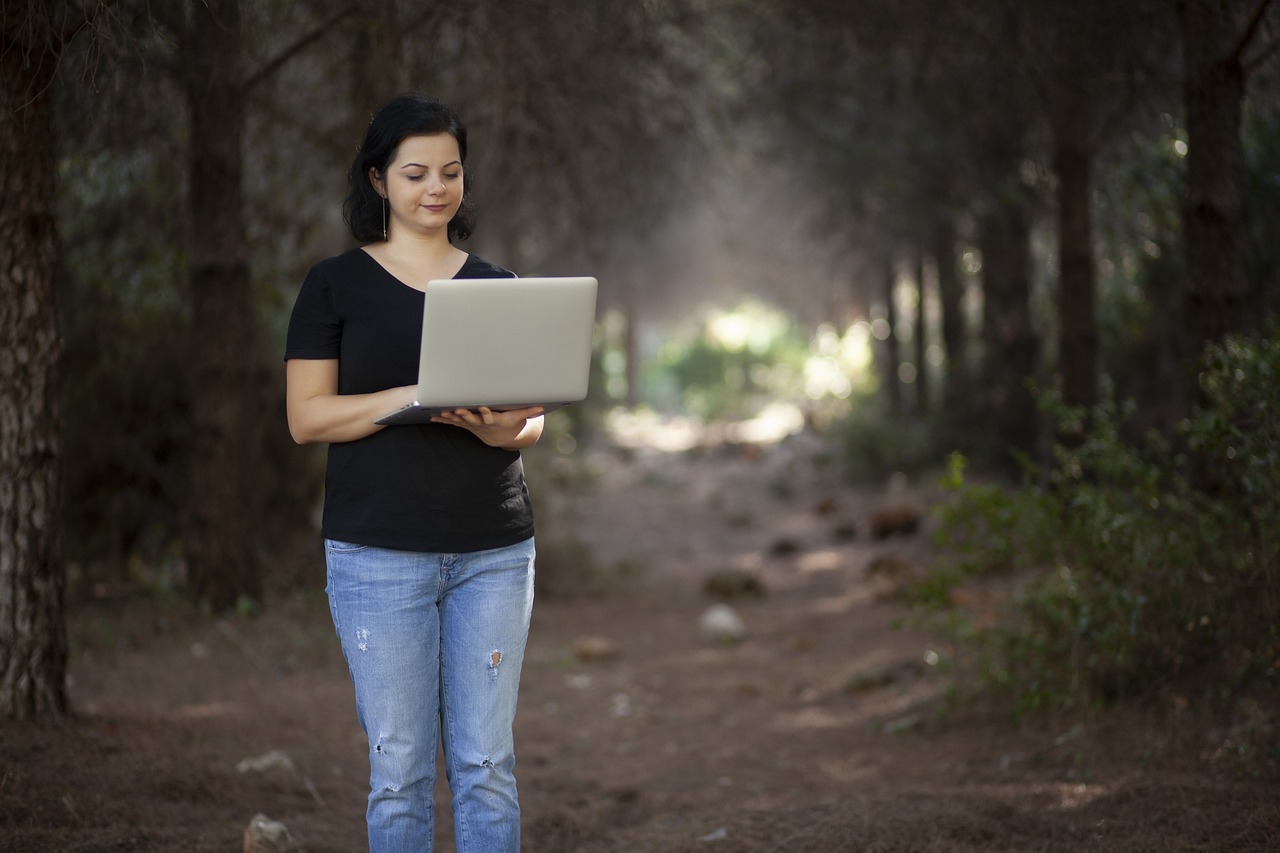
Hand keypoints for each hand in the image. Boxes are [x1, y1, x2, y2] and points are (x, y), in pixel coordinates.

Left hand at [430, 405, 544, 448]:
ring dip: (450, 417)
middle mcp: (482, 424)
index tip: (483, 407)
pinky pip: (453, 423)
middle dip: (464, 414)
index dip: (486, 413)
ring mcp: (472, 426)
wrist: (500, 438)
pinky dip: (443, 420)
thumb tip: (542, 406)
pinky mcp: (466, 425)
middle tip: (457, 409)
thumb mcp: (519, 417)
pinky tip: (433, 417)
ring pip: (460, 421)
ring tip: (441, 412)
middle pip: (472, 419)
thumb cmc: (510, 423)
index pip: (490, 417)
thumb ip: (528, 410)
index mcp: (495, 421)